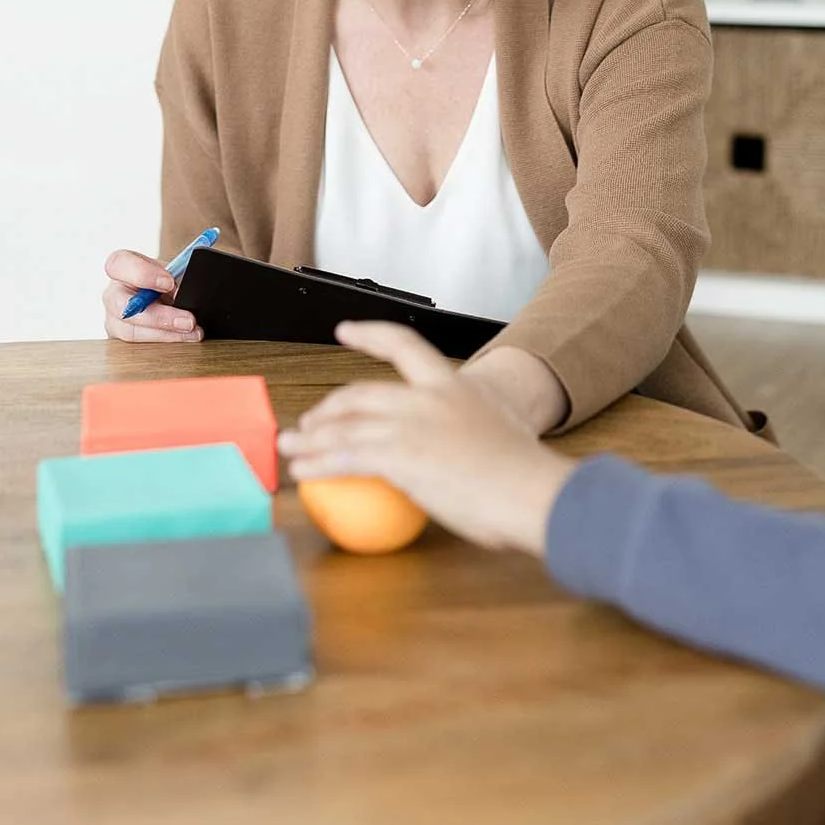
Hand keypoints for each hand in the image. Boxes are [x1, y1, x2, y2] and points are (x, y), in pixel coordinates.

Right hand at [101, 248, 202, 342]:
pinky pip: (139, 344)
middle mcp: (113, 292)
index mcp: (121, 266)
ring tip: (191, 332)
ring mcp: (113, 317)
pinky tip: (184, 337)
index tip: (169, 283)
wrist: (164, 293)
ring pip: (129, 331)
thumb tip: (185, 295)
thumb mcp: (171, 271)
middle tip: (188, 320)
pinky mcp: (121, 336)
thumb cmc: (164, 278)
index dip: (143, 274)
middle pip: (122, 306)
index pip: (119, 264)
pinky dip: (165, 340)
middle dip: (159, 316)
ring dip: (165, 334)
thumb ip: (175, 278)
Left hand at [278, 322, 574, 553]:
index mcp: (453, 385)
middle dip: (327, 406)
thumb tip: (463, 445)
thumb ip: (473, 428)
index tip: (344, 330)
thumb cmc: (526, 475)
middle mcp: (427, 397)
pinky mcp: (400, 457)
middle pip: (360, 392)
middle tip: (311, 423)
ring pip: (345, 426)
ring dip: (309, 438)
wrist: (533, 493)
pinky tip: (304, 472)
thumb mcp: (503, 431)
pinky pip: (346, 457)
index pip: (404, 345)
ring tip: (290, 448)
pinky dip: (318, 463)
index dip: (370, 334)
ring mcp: (412, 425)